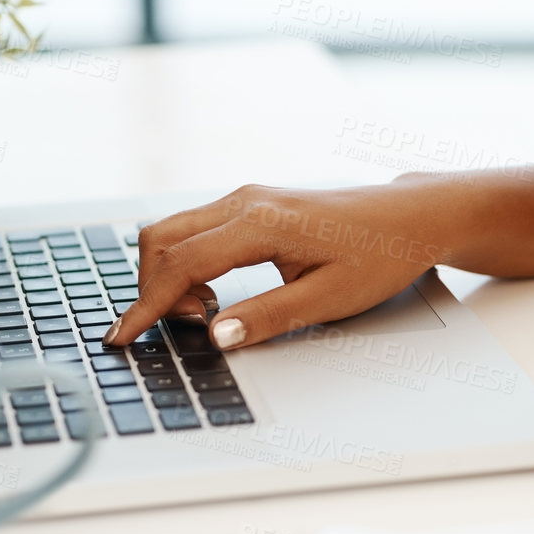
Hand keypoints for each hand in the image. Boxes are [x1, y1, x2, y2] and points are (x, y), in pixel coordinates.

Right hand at [106, 180, 457, 349]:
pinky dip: (185, 262)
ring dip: (168, 275)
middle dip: (152, 289)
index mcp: (261, 223)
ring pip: (173, 231)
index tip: (123, 336)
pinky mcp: (249, 204)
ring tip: (205, 312)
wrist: (410, 217)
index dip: (147, 305)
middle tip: (184, 329)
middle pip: (161, 239)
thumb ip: (268, 318)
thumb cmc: (379, 254)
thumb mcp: (329, 298)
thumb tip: (216, 336)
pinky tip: (213, 293)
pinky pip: (194, 228)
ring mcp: (245, 197)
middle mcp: (245, 201)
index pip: (182, 264)